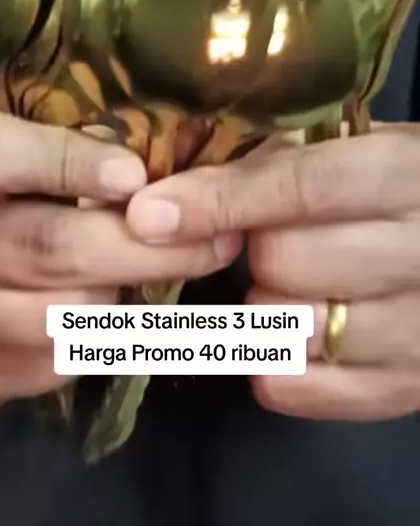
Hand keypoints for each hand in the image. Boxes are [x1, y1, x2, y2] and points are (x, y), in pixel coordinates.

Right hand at [0, 109, 239, 402]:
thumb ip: (48, 153)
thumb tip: (136, 177)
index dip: (69, 165)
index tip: (138, 176)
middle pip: (47, 249)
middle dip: (147, 249)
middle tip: (217, 241)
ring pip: (55, 318)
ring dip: (126, 298)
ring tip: (171, 278)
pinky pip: (41, 367)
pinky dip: (91, 343)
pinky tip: (115, 315)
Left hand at [126, 125, 419, 421]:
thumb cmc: (399, 191)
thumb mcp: (359, 150)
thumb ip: (284, 158)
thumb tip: (179, 186)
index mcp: (408, 177)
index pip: (303, 188)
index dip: (220, 200)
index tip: (147, 214)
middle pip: (284, 262)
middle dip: (254, 247)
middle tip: (267, 237)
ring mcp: (418, 332)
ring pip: (286, 330)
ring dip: (263, 306)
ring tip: (293, 284)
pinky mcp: (406, 389)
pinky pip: (297, 389)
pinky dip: (271, 362)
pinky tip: (291, 332)